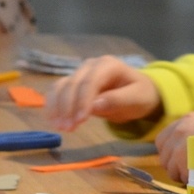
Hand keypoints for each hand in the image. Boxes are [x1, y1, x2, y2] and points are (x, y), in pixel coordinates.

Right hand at [47, 55, 162, 130]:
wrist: (138, 93)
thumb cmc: (141, 94)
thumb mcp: (138, 98)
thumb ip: (118, 100)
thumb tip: (95, 106)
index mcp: (108, 65)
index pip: (90, 82)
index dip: (83, 101)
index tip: (80, 120)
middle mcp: (90, 66)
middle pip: (72, 84)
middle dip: (68, 107)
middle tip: (68, 128)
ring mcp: (79, 73)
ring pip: (60, 87)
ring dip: (57, 108)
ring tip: (60, 127)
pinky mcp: (72, 84)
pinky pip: (56, 92)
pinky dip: (52, 106)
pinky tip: (53, 121)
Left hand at [155, 112, 193, 180]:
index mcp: (190, 120)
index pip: (165, 137)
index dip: (171, 152)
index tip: (181, 161)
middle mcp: (180, 129)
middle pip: (164, 153)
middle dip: (174, 165)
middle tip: (190, 172)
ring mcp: (179, 144)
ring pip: (170, 167)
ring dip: (182, 174)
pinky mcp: (181, 159)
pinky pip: (180, 175)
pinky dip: (189, 180)